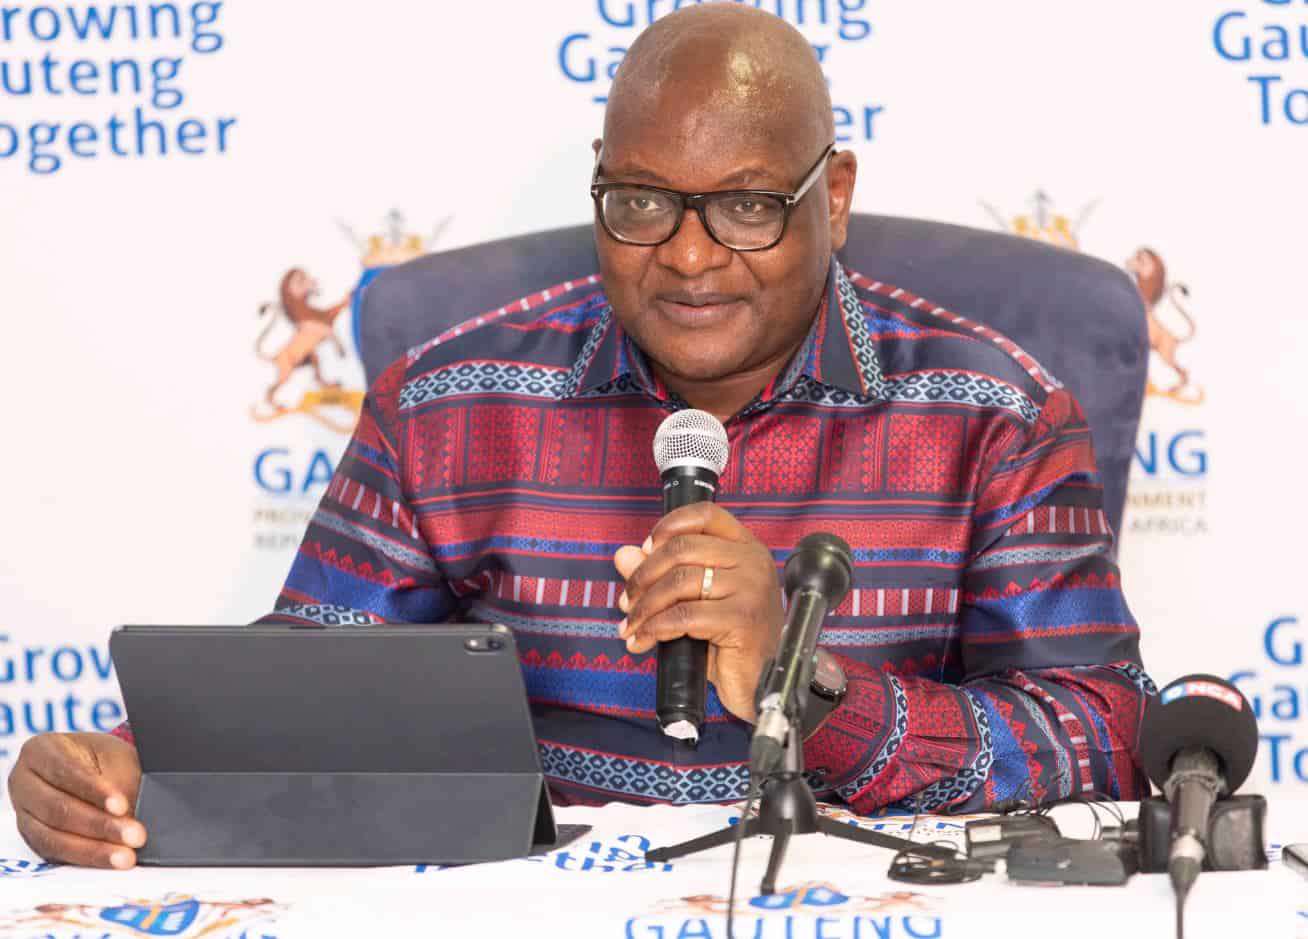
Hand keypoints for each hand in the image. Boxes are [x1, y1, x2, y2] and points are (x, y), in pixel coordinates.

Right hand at [8, 732, 144, 867]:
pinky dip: (87, 858)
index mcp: (40, 751)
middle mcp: (24, 783)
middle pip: (57, 809)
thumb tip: (134, 812)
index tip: (122, 805)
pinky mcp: (35, 840)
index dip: (93, 790)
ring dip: (94, 849)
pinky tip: (111, 860)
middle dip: (99, 825)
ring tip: (126, 856)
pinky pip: (57, 854)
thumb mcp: (116, 759)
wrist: (100, 770)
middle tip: (134, 835)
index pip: (64, 771)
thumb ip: (120, 782)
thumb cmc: (105, 759)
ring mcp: (25, 814)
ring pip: (54, 837)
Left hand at [614, 502, 783, 722]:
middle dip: (644, 575)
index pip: (705, 515)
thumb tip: (624, 555)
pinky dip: (655, 628)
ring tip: (632, 625)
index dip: (669, 525)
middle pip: (682, 547)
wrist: (759, 681)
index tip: (646, 548)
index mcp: (745, 547)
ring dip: (645, 606)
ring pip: (679, 581)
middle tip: (627, 600)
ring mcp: (751, 587)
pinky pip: (684, 615)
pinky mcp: (742, 618)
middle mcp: (752, 561)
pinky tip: (644, 640)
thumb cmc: (731, 639)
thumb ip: (660, 574)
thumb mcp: (694, 600)